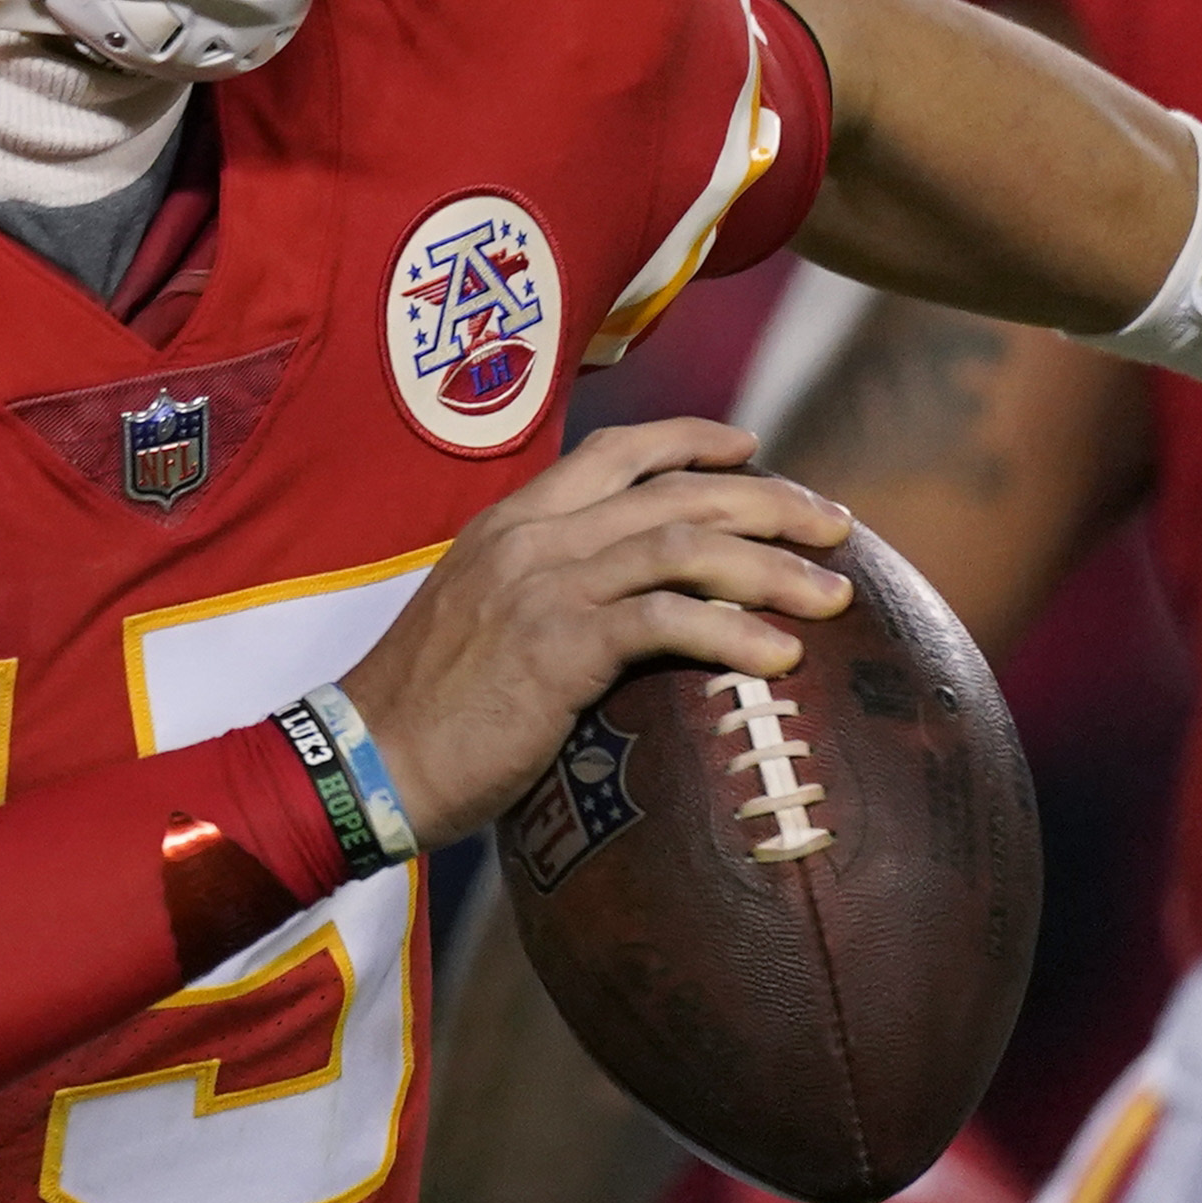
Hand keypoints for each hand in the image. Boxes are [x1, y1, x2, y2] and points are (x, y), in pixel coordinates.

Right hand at [337, 419, 853, 845]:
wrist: (366, 761)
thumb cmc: (428, 715)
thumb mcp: (482, 626)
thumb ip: (545, 598)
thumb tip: (617, 616)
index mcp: (511, 523)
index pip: (615, 452)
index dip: (693, 441)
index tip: (755, 451)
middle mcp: (531, 537)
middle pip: (674, 489)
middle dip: (769, 500)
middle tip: (835, 527)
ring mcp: (542, 585)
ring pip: (683, 544)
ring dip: (772, 566)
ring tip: (834, 595)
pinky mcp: (554, 644)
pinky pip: (665, 620)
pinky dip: (732, 631)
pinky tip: (781, 657)